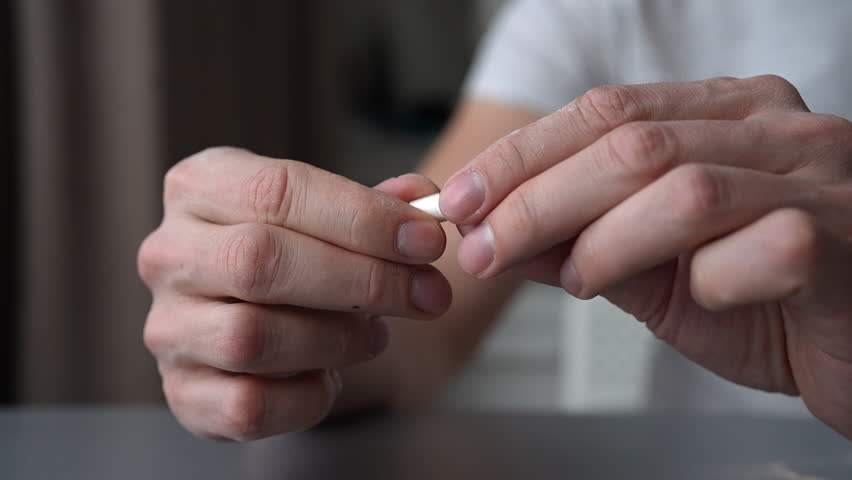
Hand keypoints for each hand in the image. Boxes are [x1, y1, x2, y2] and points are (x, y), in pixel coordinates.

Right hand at [138, 147, 449, 440]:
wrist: (263, 319)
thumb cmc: (301, 253)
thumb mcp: (334, 213)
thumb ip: (379, 206)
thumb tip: (422, 201)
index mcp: (201, 186)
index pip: (279, 191)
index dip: (363, 218)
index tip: (428, 241)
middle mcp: (170, 253)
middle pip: (260, 261)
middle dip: (362, 280)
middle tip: (428, 294)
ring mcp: (168, 327)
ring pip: (251, 337)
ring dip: (337, 339)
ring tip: (375, 333)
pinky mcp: (184, 393)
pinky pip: (248, 405)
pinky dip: (308, 396)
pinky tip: (331, 376)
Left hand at [440, 76, 851, 437]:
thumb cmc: (766, 303)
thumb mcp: (657, 270)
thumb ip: (584, 244)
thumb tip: (492, 234)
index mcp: (727, 115)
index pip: (606, 112)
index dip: (523, 156)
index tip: (460, 199)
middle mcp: (776, 129)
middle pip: (631, 145)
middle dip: (538, 199)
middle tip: (483, 246)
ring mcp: (819, 178)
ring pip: (684, 188)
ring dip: (606, 241)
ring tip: (578, 279)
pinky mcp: (848, 241)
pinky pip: (760, 248)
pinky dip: (708, 279)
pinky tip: (699, 298)